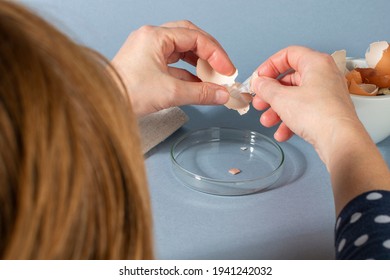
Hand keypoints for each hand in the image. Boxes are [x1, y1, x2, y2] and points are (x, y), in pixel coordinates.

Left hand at [112, 20, 234, 115]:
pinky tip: (198, 84)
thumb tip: (221, 94)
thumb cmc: (125, 93)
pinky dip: (188, 73)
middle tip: (222, 68)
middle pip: (189, 38)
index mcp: (155, 37)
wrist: (104, 106)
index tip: (227, 69)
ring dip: (199, 64)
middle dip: (208, 54)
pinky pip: (173, 64)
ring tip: (212, 78)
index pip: (195, 37)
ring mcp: (148, 51)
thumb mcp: (170, 93)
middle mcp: (151, 39)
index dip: (216, 53)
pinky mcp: (147, 64)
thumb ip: (200, 93)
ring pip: (182, 51)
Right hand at [251, 46, 389, 212]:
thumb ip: (266, 88)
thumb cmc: (317, 114)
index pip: (288, 55)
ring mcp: (327, 95)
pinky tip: (281, 133)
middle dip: (271, 94)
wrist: (339, 140)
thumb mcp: (281, 98)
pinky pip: (304, 112)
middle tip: (259, 102)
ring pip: (295, 98)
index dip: (269, 66)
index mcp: (316, 63)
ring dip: (277, 110)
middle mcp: (324, 76)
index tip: (259, 79)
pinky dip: (290, 121)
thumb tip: (259, 83)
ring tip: (267, 121)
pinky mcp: (327, 112)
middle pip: (290, 79)